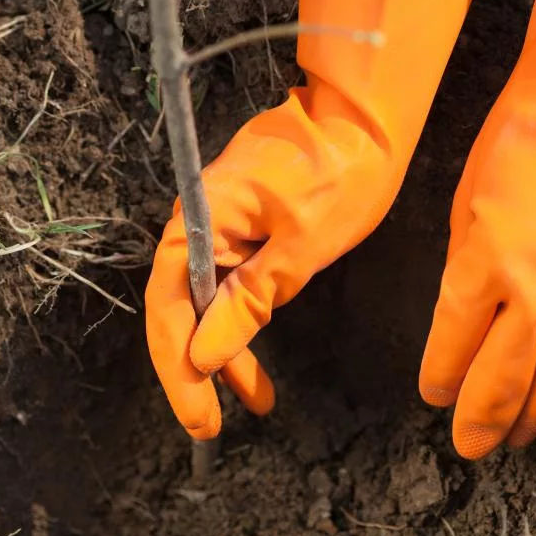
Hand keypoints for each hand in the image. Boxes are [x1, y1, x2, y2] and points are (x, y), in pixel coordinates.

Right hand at [145, 0, 495, 438]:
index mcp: (200, 220)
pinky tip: (254, 360)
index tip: (199, 419)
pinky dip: (241, 322)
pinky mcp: (242, 227)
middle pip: (178, 309)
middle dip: (195, 370)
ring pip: (205, 301)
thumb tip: (203, 356)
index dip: (178, 369)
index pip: (169, 307)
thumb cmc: (343, 170)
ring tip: (253, 401)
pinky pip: (228, 284)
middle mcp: (198, 223)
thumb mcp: (302, 246)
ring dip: (223, 352)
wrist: (367, 112)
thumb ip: (249, 303)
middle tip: (213, 424)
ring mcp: (219, 224)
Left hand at [418, 0, 535, 458]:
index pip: (456, 348)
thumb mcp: (466, 206)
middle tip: (473, 449)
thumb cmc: (516, 142)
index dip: (443, 379)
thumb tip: (467, 317)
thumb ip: (468, 271)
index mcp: (484, 268)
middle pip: (509, 378)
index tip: (434, 398)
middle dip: (486, 419)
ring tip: (520, 437)